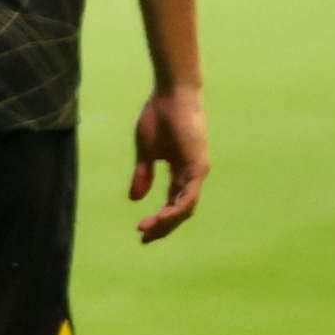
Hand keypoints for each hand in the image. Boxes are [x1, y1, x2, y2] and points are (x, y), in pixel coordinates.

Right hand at [127, 86, 207, 241]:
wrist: (171, 96)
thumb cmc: (158, 117)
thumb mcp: (145, 152)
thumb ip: (142, 175)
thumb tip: (136, 199)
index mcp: (180, 171)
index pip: (172, 203)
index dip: (158, 219)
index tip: (140, 231)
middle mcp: (192, 175)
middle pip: (180, 210)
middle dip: (163, 227)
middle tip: (144, 239)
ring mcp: (197, 171)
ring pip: (185, 207)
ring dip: (167, 222)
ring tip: (148, 230)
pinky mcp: (198, 166)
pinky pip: (188, 196)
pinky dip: (176, 209)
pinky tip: (161, 218)